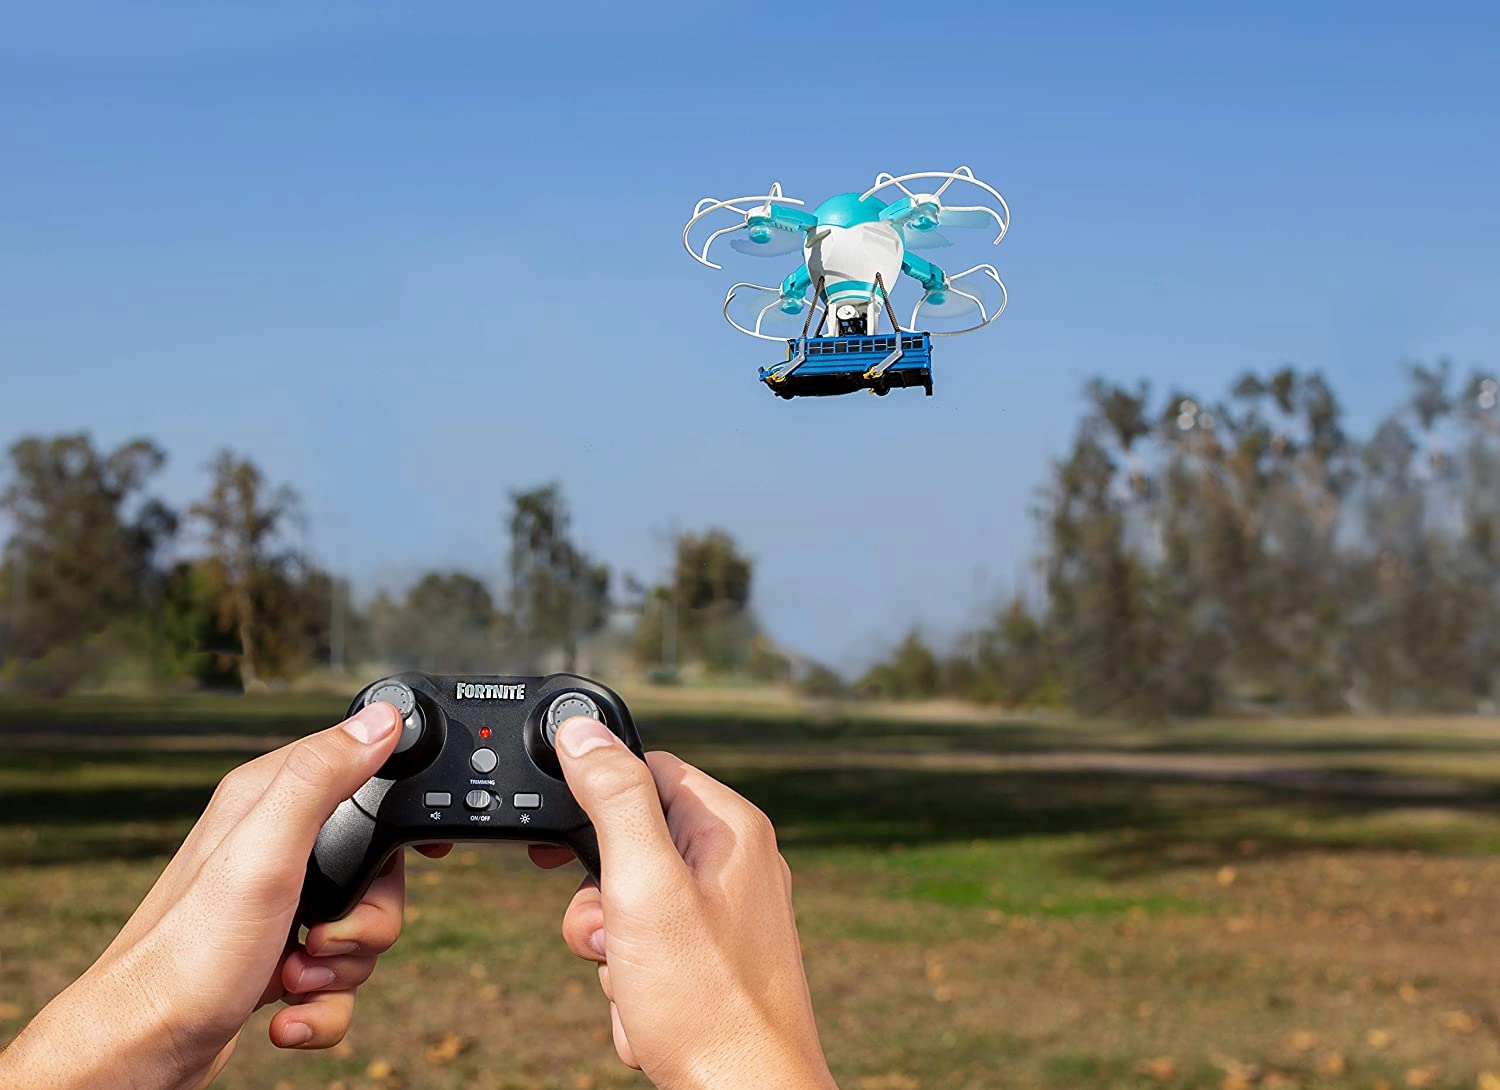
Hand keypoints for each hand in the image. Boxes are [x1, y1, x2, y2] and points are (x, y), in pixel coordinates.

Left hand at [0, 702, 447, 1089]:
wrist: (142, 1049)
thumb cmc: (187, 953)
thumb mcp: (266, 850)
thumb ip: (322, 778)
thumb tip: (381, 720)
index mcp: (270, 800)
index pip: (361, 769)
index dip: (398, 808)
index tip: (421, 848)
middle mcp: (275, 846)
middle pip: (377, 866)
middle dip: (367, 918)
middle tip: (323, 935)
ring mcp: (278, 905)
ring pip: (362, 926)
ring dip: (342, 966)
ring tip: (295, 975)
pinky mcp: (278, 954)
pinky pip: (337, 977)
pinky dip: (323, 1003)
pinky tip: (290, 1011)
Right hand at [531, 718, 837, 1089]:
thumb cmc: (707, 1001)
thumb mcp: (644, 884)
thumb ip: (613, 800)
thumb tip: (582, 731)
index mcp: (730, 827)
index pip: (646, 770)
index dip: (596, 802)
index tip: (561, 846)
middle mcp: (736, 863)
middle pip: (629, 844)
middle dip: (600, 901)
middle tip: (612, 938)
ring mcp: (728, 916)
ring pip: (630, 907)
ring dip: (613, 953)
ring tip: (638, 985)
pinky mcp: (715, 962)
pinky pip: (648, 954)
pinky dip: (635, 985)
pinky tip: (653, 1015)